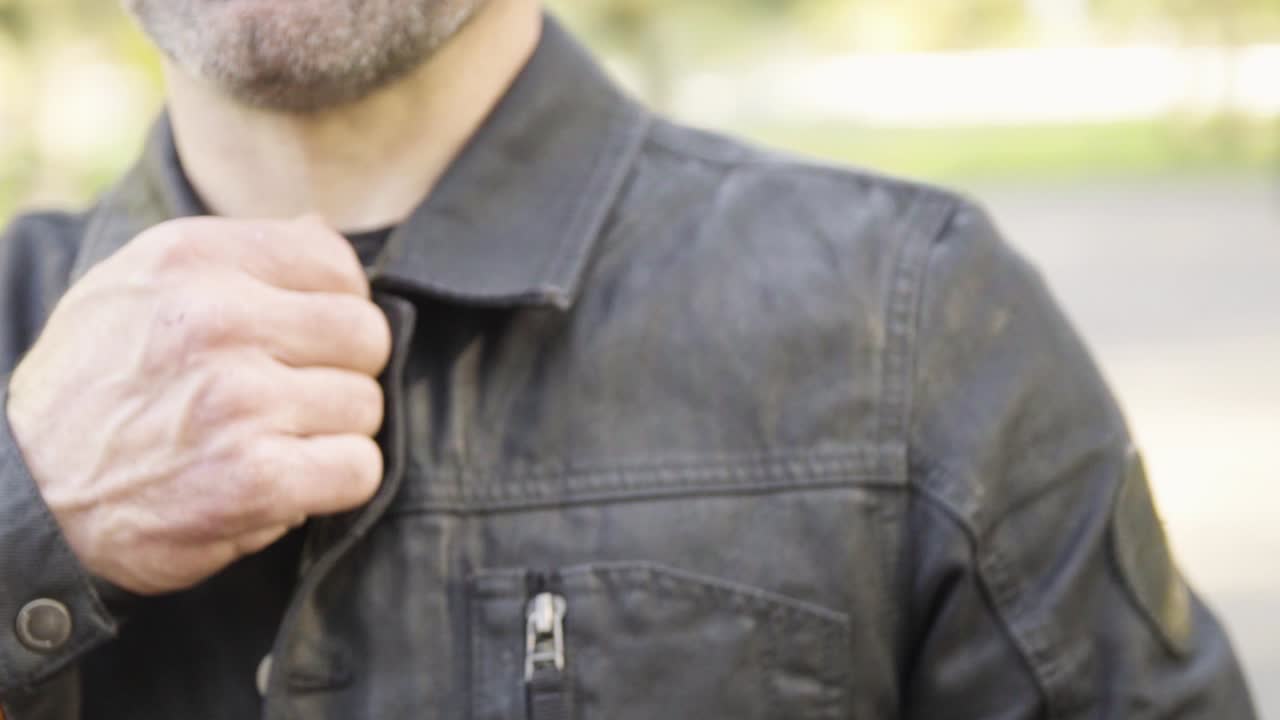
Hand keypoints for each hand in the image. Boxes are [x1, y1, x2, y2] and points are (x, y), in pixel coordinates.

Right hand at [6, 216, 391, 594]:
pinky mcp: (254, 478)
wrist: (26, 496)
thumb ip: (235, 257)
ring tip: (273, 441)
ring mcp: (238, 399)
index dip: (334, 309)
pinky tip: (286, 483)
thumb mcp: (139, 286)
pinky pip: (359, 469)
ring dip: (332, 432)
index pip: (336, 265)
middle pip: (365, 335)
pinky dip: (334, 484)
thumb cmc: (96, 386)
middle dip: (341, 371)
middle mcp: (216, 319)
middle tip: (292, 398)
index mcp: (193, 258)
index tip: (300, 341)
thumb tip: (321, 229)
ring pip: (366, 405)